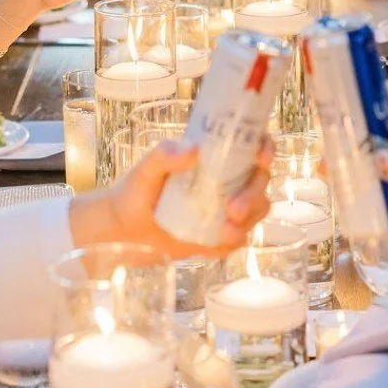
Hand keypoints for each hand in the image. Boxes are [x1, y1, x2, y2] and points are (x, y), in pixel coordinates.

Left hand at [70, 138, 274, 258]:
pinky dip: (235, 240)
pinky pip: (241, 237)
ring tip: (225, 232)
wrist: (122, 232)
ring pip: (258, 208)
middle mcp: (226, 178)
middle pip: (260, 179)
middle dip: (254, 194)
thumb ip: (164, 155)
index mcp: (213, 155)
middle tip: (233, 210)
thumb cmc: (134, 192)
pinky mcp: (220, 234)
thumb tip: (193, 150)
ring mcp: (226, 207)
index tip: (261, 158)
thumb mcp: (145, 170)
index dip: (265, 148)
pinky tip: (216, 243)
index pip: (251, 144)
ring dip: (250, 220)